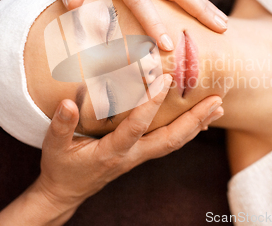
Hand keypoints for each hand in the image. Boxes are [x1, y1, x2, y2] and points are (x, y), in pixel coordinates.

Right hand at [36, 74, 223, 212]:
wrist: (67, 192)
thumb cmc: (61, 168)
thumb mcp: (54, 147)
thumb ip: (61, 125)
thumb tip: (66, 103)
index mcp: (112, 152)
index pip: (137, 126)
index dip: (151, 103)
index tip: (165, 79)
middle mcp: (132, 155)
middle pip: (171, 139)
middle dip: (195, 119)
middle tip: (216, 100)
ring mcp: (139, 157)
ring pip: (175, 142)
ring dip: (198, 124)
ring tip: (217, 107)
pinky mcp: (141, 154)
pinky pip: (170, 143)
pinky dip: (188, 131)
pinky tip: (199, 121)